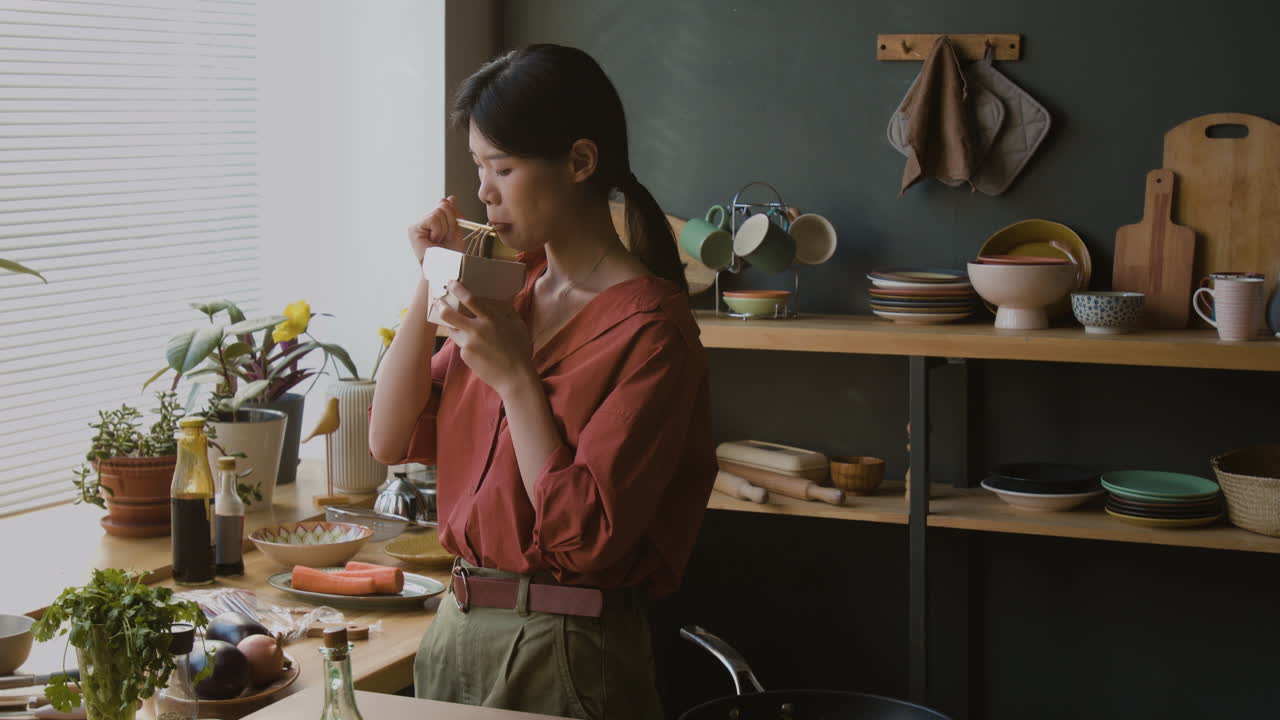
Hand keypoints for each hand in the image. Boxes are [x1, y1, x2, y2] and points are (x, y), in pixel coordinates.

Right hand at [408, 196, 467, 262]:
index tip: (453, 231)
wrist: (445, 270)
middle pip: (443, 206)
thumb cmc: (451, 255)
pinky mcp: (413, 229)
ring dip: (445, 229)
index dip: (453, 215)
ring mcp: (417, 225)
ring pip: (438, 212)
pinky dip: (439, 231)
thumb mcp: (457, 231)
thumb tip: (450, 198)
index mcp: (433, 221)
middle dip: (451, 223)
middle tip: (447, 238)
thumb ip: (453, 214)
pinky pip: (433, 219)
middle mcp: (423, 221)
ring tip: (440, 241)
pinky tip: (434, 241)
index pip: (444, 204)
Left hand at [434, 280, 535, 397]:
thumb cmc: (520, 350)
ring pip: (452, 330)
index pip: (469, 299)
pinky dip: (465, 342)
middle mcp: (476, 330)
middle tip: (437, 301)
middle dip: (440, 305)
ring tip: (456, 323)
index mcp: (491, 320)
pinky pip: (461, 344)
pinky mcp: (465, 356)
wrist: (514, 378)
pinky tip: (477, 347)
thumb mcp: (518, 326)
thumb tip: (501, 300)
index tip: (451, 282)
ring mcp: (468, 344)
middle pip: (449, 314)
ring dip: (452, 325)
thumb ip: (507, 311)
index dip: (458, 289)